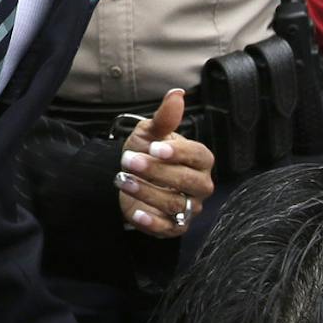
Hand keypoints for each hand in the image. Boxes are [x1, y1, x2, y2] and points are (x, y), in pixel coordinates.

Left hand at [115, 88, 216, 240]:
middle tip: (128, 160)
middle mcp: (200, 185)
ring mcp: (189, 207)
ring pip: (175, 204)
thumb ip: (165, 118)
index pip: (198, 156)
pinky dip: (151, 221)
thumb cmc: (147, 151)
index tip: (154, 147)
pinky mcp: (175, 226)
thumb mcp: (151, 133)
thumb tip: (176, 94)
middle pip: (187, 181)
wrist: (131, 176)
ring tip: (121, 179)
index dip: (178, 153)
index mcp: (200, 160)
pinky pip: (168, 227)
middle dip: (156, 171)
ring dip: (146, 192)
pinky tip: (134, 211)